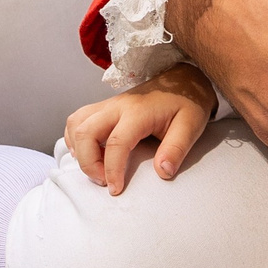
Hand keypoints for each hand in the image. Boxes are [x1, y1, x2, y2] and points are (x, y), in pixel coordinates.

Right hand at [65, 65, 216, 195]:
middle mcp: (118, 105)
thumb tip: (163, 172)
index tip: (116, 189)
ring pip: (76, 123)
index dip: (112, 169)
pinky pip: (78, 120)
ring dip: (78, 149)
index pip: (117, 142)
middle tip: (104, 180)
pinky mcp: (105, 107)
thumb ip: (177, 149)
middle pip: (85, 132)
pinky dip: (76, 138)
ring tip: (95, 167)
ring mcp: (109, 104)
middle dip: (87, 162)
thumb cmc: (187, 101)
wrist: (183, 78)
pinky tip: (89, 152)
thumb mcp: (191, 125)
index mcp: (139, 111)